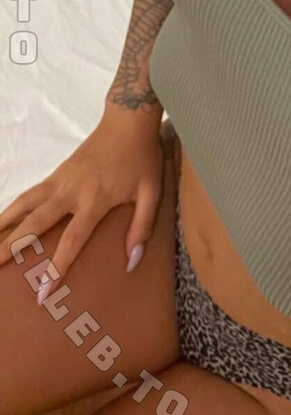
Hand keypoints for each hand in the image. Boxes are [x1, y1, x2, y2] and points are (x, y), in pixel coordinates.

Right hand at [0, 110, 166, 301]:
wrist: (127, 121)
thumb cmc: (142, 158)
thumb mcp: (151, 193)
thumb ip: (142, 227)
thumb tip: (131, 262)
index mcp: (95, 201)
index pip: (71, 241)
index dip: (56, 268)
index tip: (42, 292)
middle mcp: (70, 192)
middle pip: (35, 223)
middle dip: (12, 248)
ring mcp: (60, 181)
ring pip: (23, 205)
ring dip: (3, 224)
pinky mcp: (56, 173)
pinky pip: (29, 194)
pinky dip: (12, 208)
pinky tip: (3, 219)